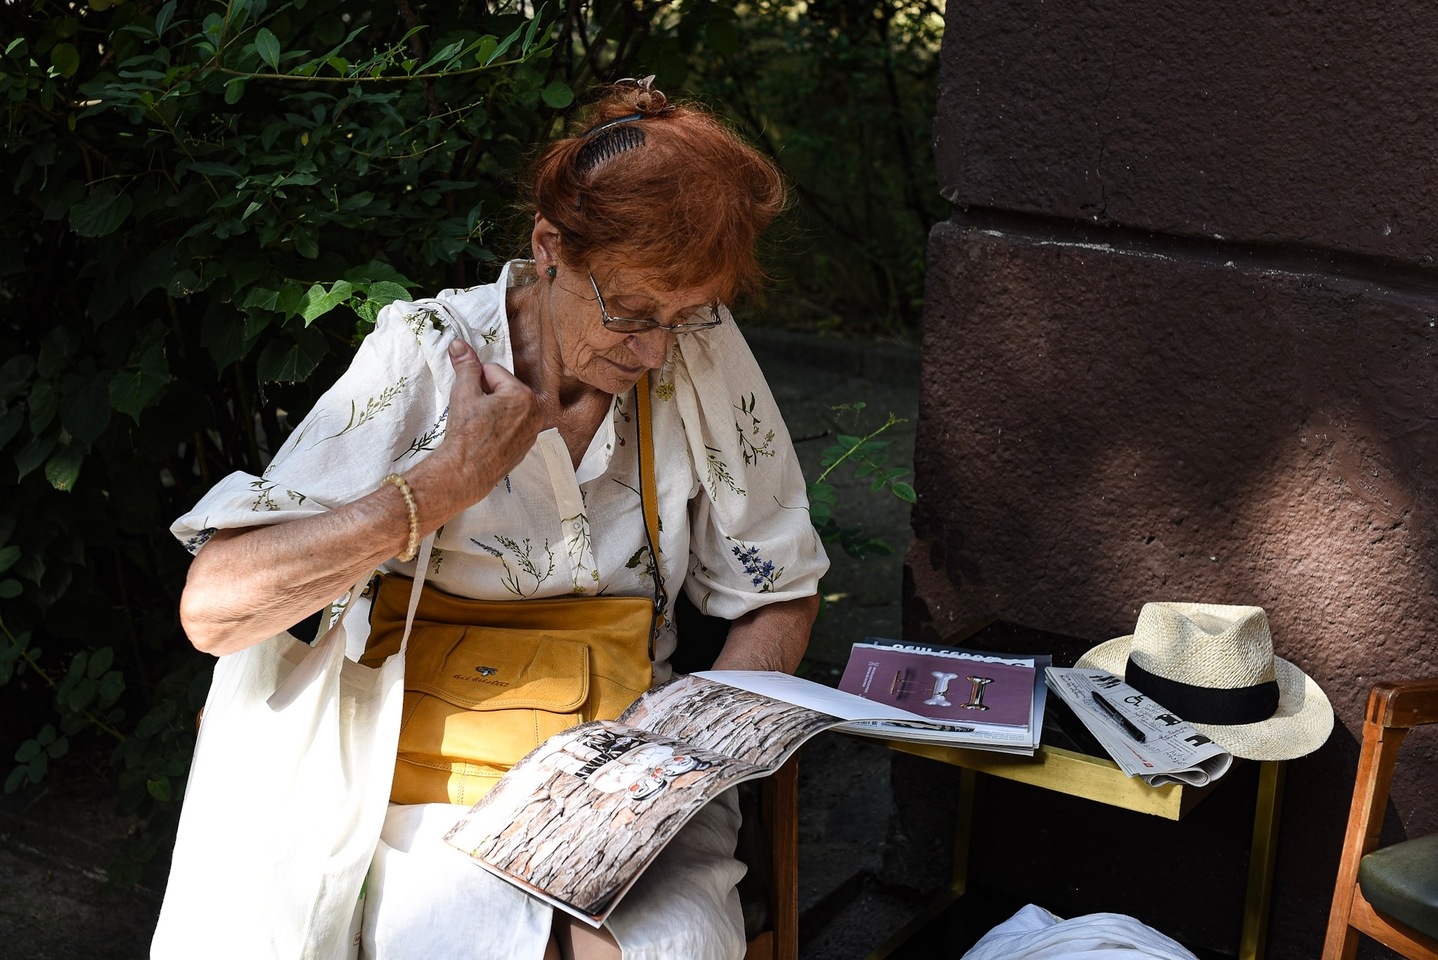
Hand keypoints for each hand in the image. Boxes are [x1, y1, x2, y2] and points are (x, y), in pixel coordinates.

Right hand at [421, 339, 542, 507]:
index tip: (467, 394)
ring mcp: (532, 431)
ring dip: (493, 409)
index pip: (494, 371)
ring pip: (508, 407)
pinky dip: (499, 425)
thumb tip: (459, 344)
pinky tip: (486, 436)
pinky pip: (511, 425)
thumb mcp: (464, 393)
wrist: (466, 472)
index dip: (475, 379)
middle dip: (487, 393)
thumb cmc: (465, 433)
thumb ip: (466, 366)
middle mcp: (535, 412)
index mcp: (524, 395)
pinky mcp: (526, 446)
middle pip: (504, 388)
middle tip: (472, 411)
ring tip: (478, 424)